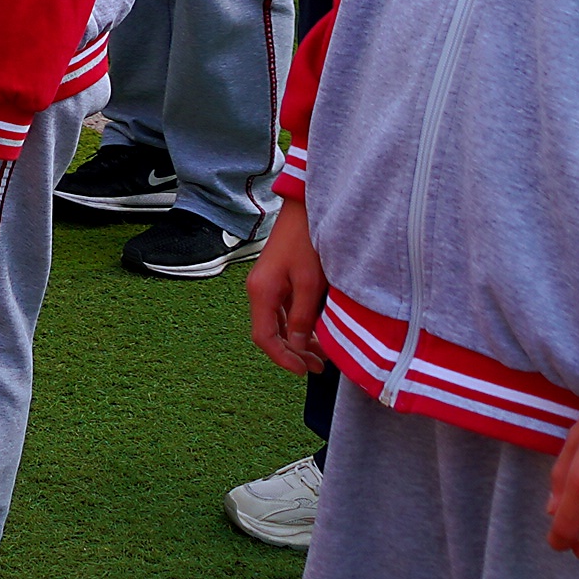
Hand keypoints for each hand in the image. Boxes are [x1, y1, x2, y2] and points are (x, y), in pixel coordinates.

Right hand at [247, 195, 329, 375]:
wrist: (304, 208)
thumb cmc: (307, 239)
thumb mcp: (310, 282)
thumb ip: (303, 317)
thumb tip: (297, 346)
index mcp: (262, 292)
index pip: (264, 338)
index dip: (282, 358)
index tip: (302, 370)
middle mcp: (259, 290)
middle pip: (269, 333)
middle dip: (292, 353)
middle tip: (317, 367)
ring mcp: (266, 285)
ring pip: (277, 323)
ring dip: (296, 341)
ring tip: (320, 355)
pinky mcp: (276, 279)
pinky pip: (283, 311)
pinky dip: (296, 325)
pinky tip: (314, 332)